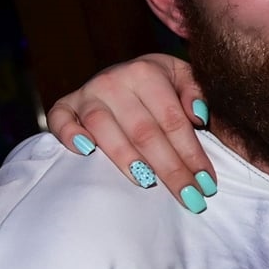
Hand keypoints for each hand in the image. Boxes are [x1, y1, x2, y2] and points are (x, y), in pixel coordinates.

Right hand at [45, 55, 214, 207]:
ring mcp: (86, 94)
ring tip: (147, 183)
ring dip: (126, 159)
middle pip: (144, 132)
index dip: (192, 154)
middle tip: (188, 197)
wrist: (123, 73)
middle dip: (169, 168)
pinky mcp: (65, 105)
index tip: (207, 184)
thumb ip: (196, 92)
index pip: (172, 121)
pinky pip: (60, 120)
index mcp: (146, 72)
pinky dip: (69, 135)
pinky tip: (86, 152)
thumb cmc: (160, 84)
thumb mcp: (183, 77)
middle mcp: (114, 81)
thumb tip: (198, 115)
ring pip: (105, 130)